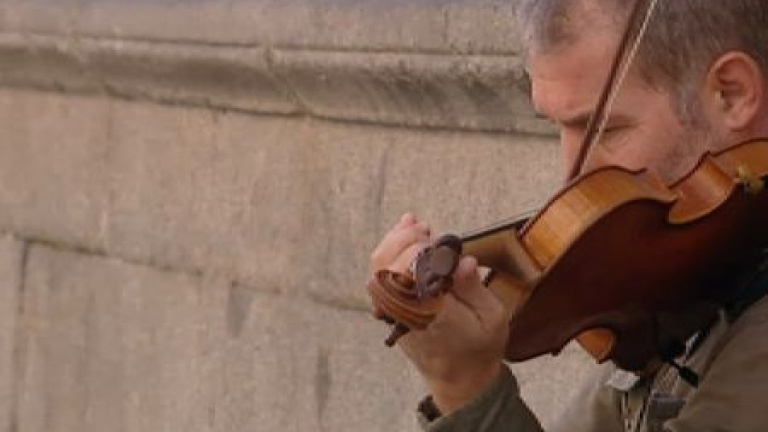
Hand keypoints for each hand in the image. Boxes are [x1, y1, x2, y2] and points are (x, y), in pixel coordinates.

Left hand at [370, 214, 509, 414]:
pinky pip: (380, 276)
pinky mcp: (390, 310)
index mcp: (430, 313)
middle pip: (386, 265)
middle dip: (403, 239)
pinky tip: (404, 234)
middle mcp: (405, 311)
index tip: (435, 236)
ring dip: (393, 241)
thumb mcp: (492, 319)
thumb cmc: (480, 348)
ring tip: (414, 224)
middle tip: (425, 227)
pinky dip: (388, 252)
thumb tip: (463, 260)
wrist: (460, 380)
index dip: (417, 249)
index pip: (409, 273)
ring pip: (378, 268)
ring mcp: (393, 311)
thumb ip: (475, 288)